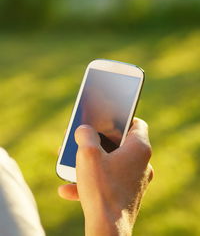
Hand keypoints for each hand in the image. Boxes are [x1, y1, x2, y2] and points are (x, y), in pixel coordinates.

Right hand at [58, 118, 152, 235]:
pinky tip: (68, 189)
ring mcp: (135, 181)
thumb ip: (85, 134)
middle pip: (119, 144)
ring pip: (111, 164)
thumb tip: (84, 130)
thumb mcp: (87, 153)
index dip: (122, 118)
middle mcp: (142, 164)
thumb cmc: (101, 189)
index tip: (107, 119)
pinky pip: (107, 183)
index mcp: (139, 149)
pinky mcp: (127, 195)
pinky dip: (91, 182)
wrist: (107, 230)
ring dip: (90, 163)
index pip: (136, 124)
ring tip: (70, 163)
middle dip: (96, 142)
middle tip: (82, 140)